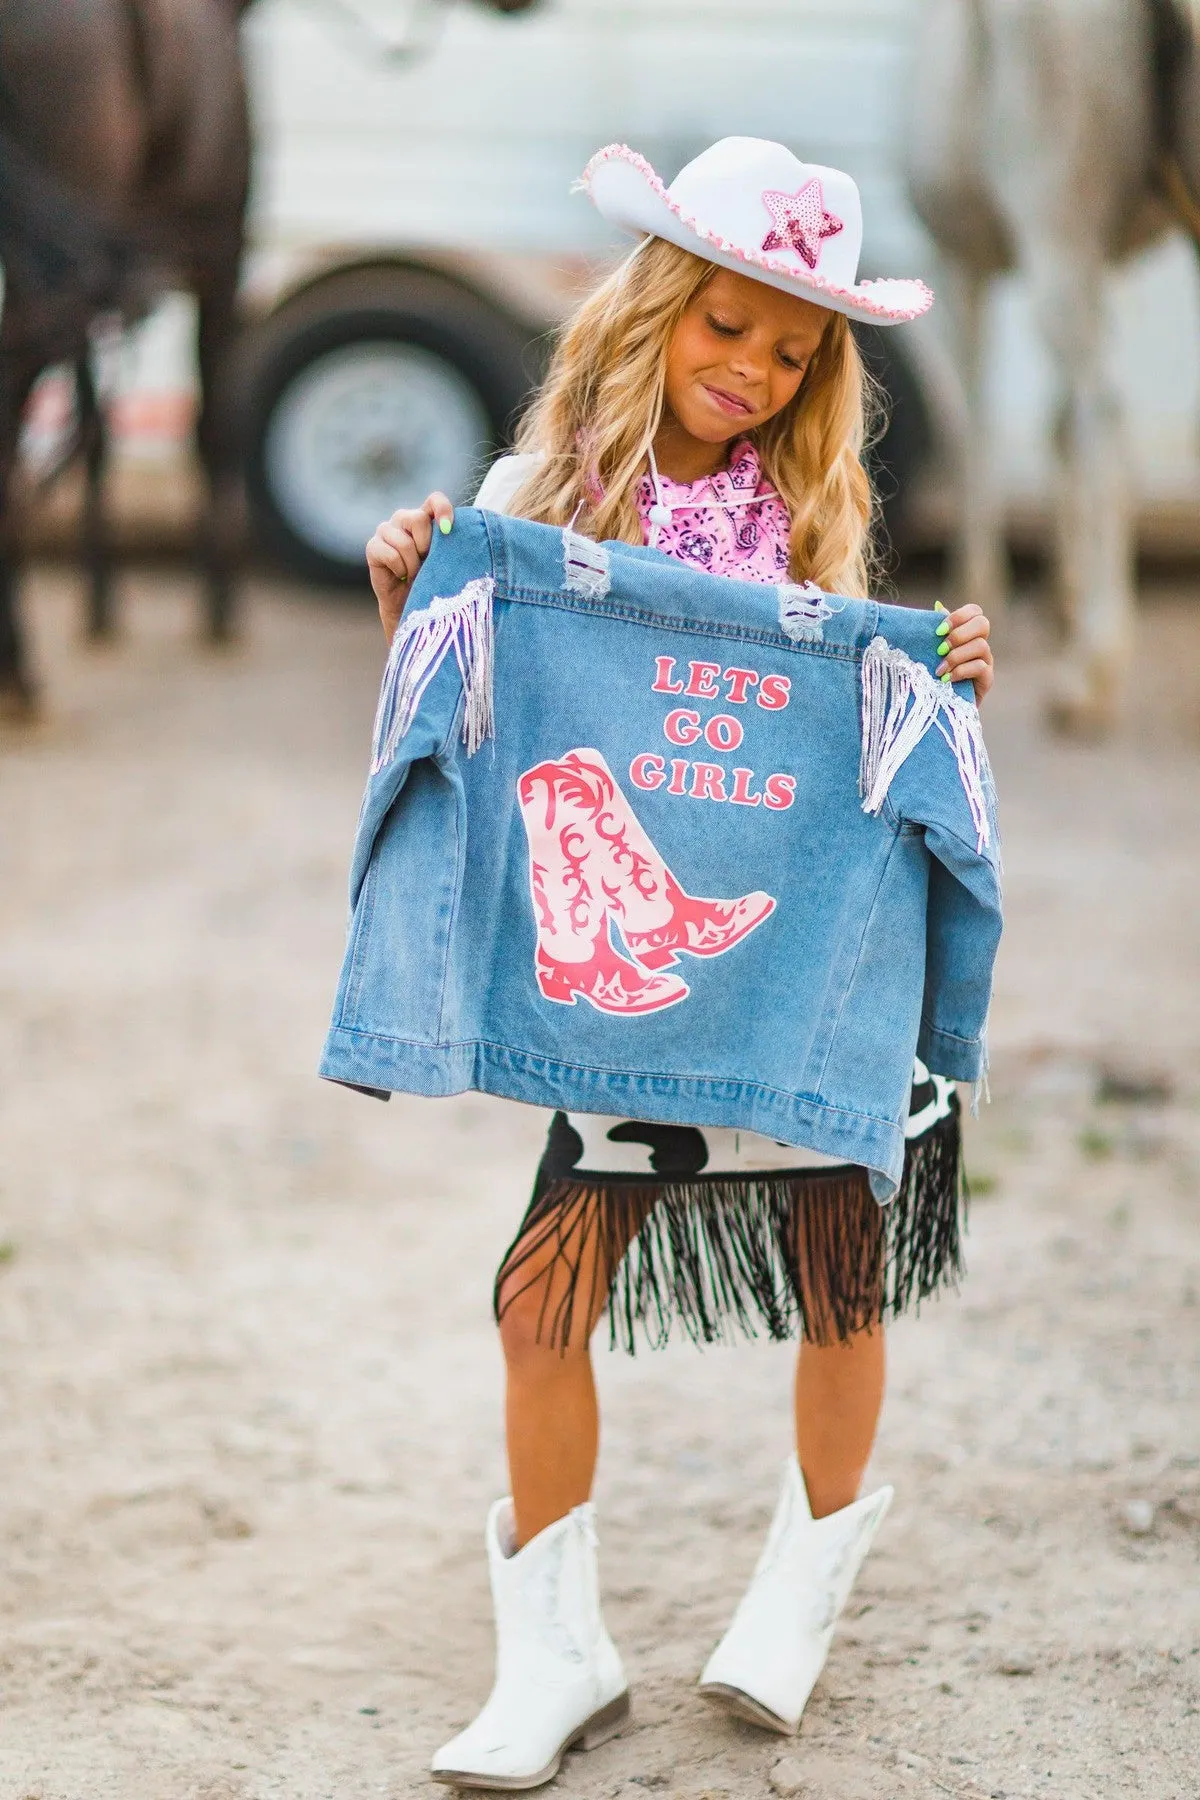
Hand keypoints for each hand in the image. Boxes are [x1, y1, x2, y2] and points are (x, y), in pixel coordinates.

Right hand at [366, 491, 452, 641]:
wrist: (410, 604)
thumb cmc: (431, 580)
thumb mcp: (444, 559)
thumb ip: (446, 541)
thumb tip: (449, 531)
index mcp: (425, 518)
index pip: (434, 500)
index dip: (442, 509)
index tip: (448, 530)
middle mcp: (404, 519)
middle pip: (417, 518)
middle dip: (426, 546)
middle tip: (426, 562)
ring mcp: (386, 530)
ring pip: (404, 541)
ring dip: (413, 564)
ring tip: (414, 573)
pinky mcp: (373, 546)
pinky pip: (390, 554)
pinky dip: (400, 569)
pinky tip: (400, 576)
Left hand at [936, 603, 992, 702]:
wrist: (940, 707)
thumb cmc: (932, 675)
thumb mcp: (930, 652)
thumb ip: (936, 632)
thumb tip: (938, 606)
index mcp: (967, 633)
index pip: (975, 611)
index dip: (959, 616)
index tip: (938, 630)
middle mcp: (979, 643)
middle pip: (983, 624)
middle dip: (959, 634)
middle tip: (940, 649)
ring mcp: (986, 661)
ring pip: (981, 646)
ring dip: (957, 656)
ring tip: (940, 668)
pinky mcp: (987, 680)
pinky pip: (981, 667)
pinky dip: (961, 671)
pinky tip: (946, 678)